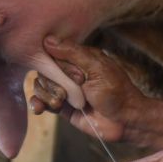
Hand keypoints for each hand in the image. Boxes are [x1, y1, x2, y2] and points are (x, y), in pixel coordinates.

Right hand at [29, 37, 143, 141]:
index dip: (57, 64)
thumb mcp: (97, 68)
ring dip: (47, 94)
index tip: (76, 77)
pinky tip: (38, 108)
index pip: (54, 53)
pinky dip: (38, 103)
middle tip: (72, 92)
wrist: (125, 121)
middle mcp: (70, 72)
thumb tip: (47, 40)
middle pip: (45, 70)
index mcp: (80, 58)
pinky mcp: (63, 107)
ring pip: (41, 85)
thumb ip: (73, 53)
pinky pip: (43, 102)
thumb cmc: (117, 92)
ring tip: (60, 103)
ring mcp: (66, 90)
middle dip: (54, 82)